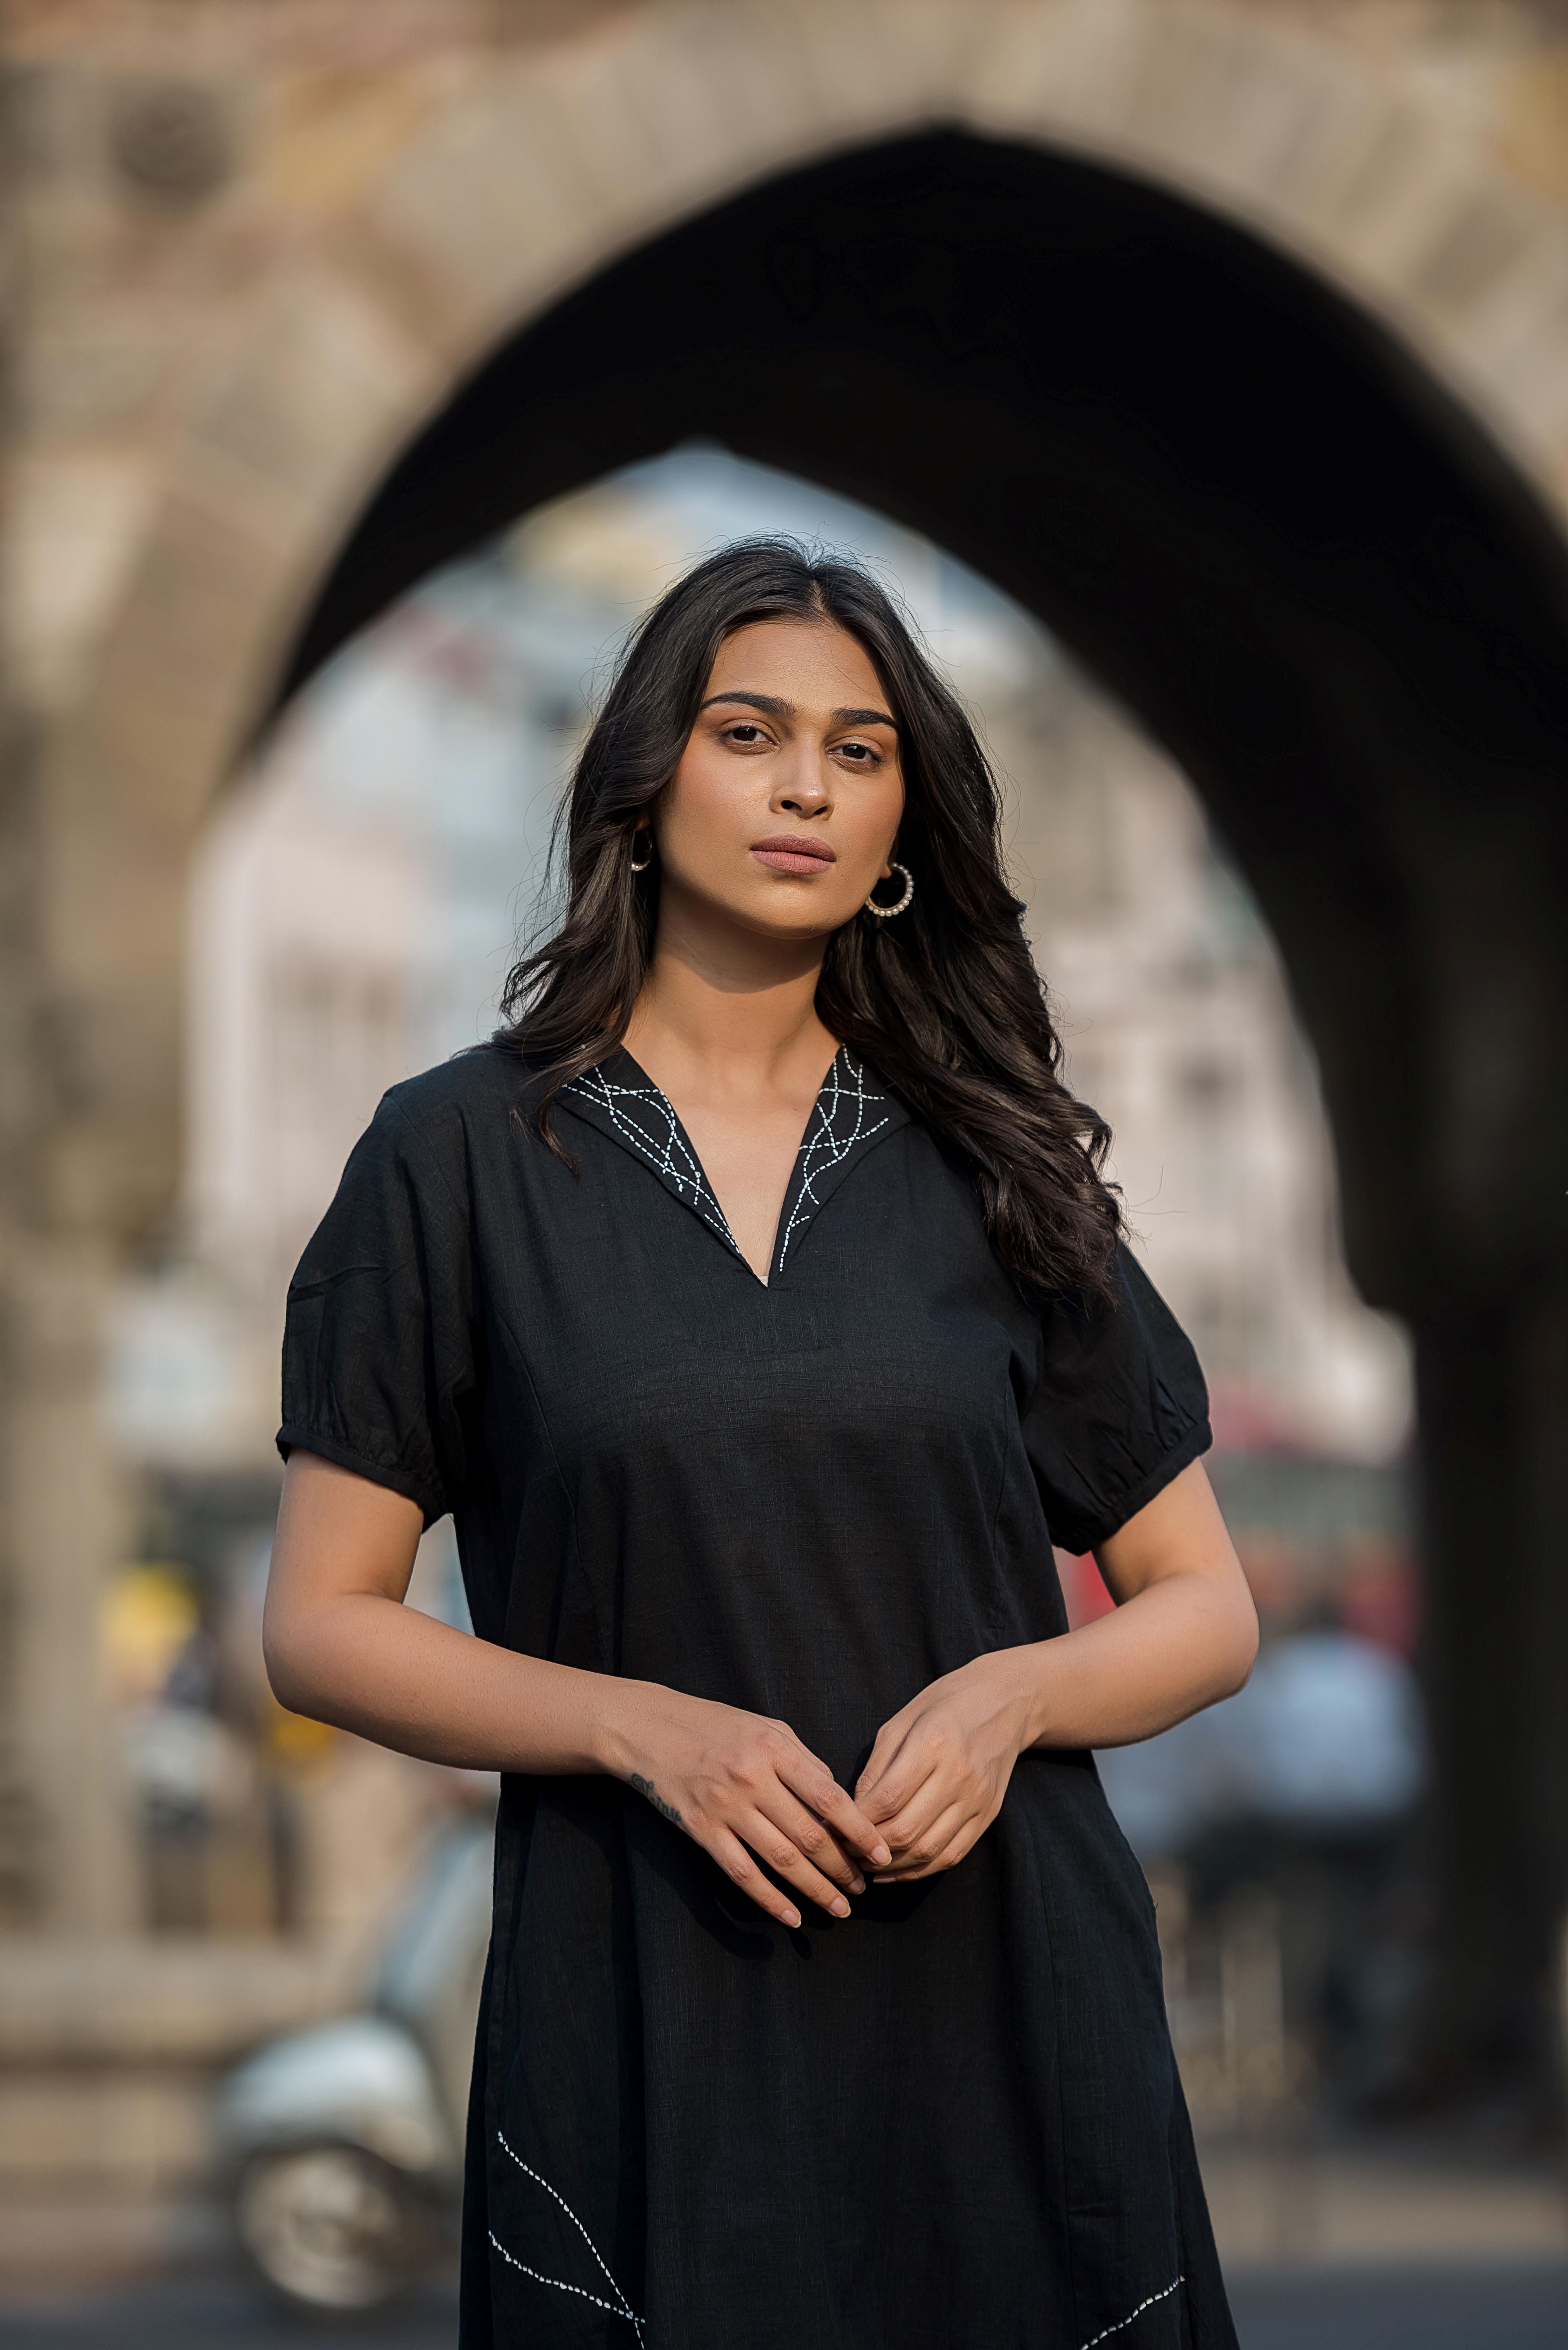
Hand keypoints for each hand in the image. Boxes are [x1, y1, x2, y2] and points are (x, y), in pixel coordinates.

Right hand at [608, 1684, 891, 1928]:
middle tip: (863, 1888)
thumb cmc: (716, 1725)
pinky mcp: (700, 1828)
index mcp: (774, 1748)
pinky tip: (792, 1916)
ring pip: (780, 1859)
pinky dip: (769, 1899)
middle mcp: (751, 1778)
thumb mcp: (766, 1727)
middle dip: (842, 1868)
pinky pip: (741, 1872)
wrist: (649, 1728)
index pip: (828, 1797)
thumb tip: (837, 1798)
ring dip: (815, 1889)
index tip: (883, 1855)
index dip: (860, 1831)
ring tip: (839, 1907)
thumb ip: (804, 1760)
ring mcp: (724, 1806)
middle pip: (808, 1835)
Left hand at [855, 1654, 1033, 1880]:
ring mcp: (977, 1798)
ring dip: (892, 1867)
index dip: (856, 1822)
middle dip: (869, 1849)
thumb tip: (852, 1811)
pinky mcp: (989, 1814)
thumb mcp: (901, 1722)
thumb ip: (876, 1768)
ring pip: (928, 1850)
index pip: (886, 1799)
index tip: (833, 1827)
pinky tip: (897, 1869)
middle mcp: (958, 1775)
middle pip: (906, 1831)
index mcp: (931, 1744)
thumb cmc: (944, 1705)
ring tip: (867, 1865)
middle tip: (844, 1852)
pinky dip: (921, 1870)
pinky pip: (952, 1855)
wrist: (1005, 1701)